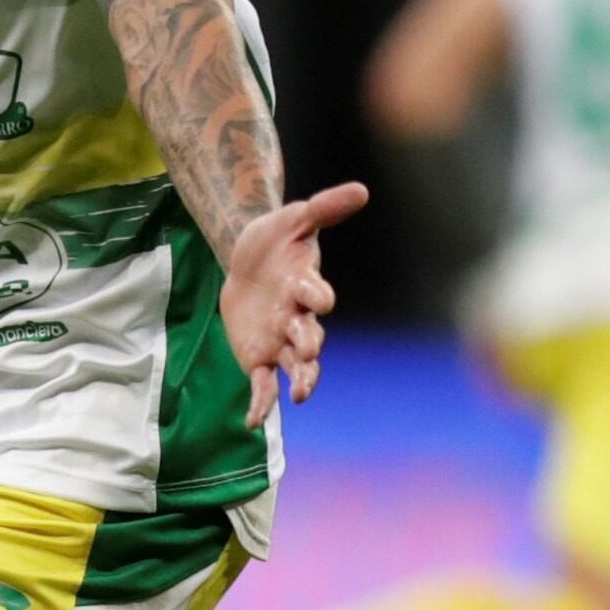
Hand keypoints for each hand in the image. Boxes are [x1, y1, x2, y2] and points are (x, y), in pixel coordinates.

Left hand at [219, 182, 368, 428]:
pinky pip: (264, 384)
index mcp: (306, 285)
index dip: (318, 295)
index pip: (317, 294)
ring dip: (301, 380)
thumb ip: (325, 207)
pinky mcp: (260, 357)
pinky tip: (254, 421)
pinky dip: (262, 403)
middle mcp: (299, 318)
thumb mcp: (295, 218)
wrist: (249, 257)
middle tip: (308, 355)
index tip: (319, 297)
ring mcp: (281, 341)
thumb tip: (361, 189)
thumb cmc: (277, 239)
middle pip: (311, 337)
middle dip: (310, 346)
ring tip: (300, 395)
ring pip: (296, 366)